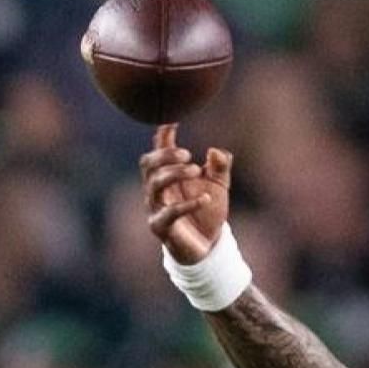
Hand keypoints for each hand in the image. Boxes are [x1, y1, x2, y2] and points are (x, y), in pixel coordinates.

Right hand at [140, 123, 230, 264]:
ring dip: (174, 173)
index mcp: (167, 174)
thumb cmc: (208, 211)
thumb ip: (220, 166)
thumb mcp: (219, 185)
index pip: (158, 149)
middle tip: (187, 155)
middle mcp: (156, 188)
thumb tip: (216, 151)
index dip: (163, 134)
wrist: (208, 247)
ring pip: (154, 184)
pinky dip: (188, 203)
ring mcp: (155, 207)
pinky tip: (207, 198)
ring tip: (196, 170)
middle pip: (148, 163)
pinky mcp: (160, 227)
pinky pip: (169, 213)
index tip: (174, 120)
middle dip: (164, 154)